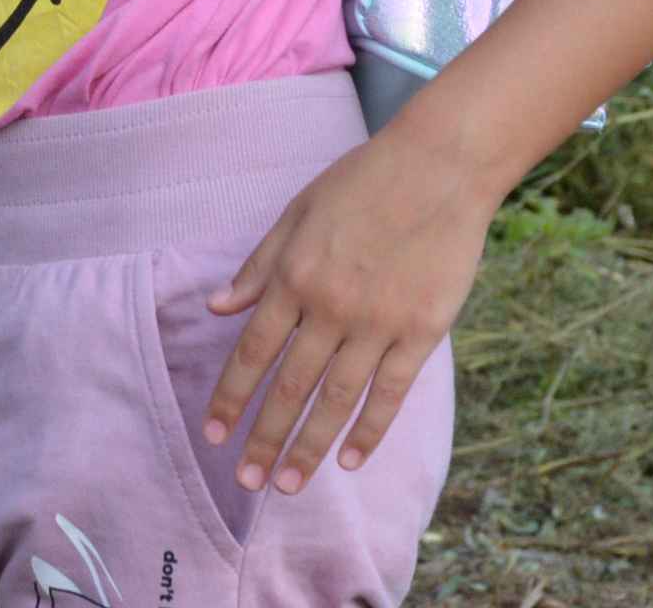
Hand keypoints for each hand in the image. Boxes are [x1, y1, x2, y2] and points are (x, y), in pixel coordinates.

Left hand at [203, 126, 493, 496]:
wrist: (439, 166)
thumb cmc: (362, 182)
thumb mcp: (297, 213)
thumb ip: (258, 266)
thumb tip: (216, 306)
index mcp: (294, 276)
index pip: (253, 351)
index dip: (231, 397)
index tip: (213, 435)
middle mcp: (331, 306)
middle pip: (290, 386)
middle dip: (264, 439)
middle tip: (246, 482)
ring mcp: (379, 322)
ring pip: (336, 400)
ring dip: (309, 447)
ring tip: (288, 487)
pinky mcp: (422, 331)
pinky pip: (390, 392)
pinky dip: (368, 430)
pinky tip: (349, 460)